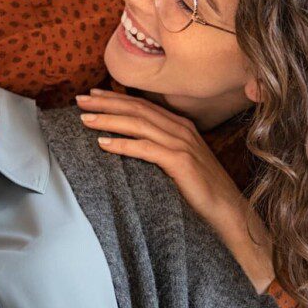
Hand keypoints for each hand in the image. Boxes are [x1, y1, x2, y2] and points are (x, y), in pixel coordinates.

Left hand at [77, 89, 273, 291]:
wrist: (228, 212)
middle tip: (79, 101)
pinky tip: (103, 144)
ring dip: (108, 119)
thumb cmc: (200, 190)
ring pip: (138, 124)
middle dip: (105, 102)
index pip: (142, 105)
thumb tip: (128, 144)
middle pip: (136, 108)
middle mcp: (180, 129)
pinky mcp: (181, 161)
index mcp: (180, 126)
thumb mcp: (178, 162)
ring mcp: (182, 144)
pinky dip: (122, 144)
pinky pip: (145, 148)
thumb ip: (159, 148)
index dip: (115, 98)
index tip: (92, 95)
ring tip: (85, 119)